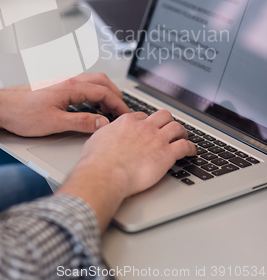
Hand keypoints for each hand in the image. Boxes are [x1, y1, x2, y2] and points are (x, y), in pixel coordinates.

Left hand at [0, 73, 129, 135]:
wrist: (0, 106)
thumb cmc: (22, 113)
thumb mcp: (54, 123)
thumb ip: (81, 123)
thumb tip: (102, 123)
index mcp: (70, 87)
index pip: (103, 92)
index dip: (118, 104)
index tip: (126, 115)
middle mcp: (68, 80)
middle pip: (101, 81)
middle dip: (116, 95)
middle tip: (122, 111)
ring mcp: (62, 82)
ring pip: (92, 81)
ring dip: (105, 93)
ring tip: (110, 109)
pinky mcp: (56, 87)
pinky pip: (82, 85)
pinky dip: (94, 93)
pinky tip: (90, 106)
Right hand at [58, 109, 195, 230]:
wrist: (105, 173)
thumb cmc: (97, 161)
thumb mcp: (96, 138)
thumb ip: (105, 133)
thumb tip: (103, 133)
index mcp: (127, 122)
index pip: (142, 115)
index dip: (147, 121)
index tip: (148, 127)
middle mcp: (144, 127)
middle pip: (163, 116)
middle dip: (167, 121)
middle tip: (169, 128)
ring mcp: (157, 139)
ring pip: (177, 127)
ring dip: (182, 132)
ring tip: (183, 137)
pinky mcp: (166, 154)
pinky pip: (184, 146)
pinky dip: (191, 148)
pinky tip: (191, 151)